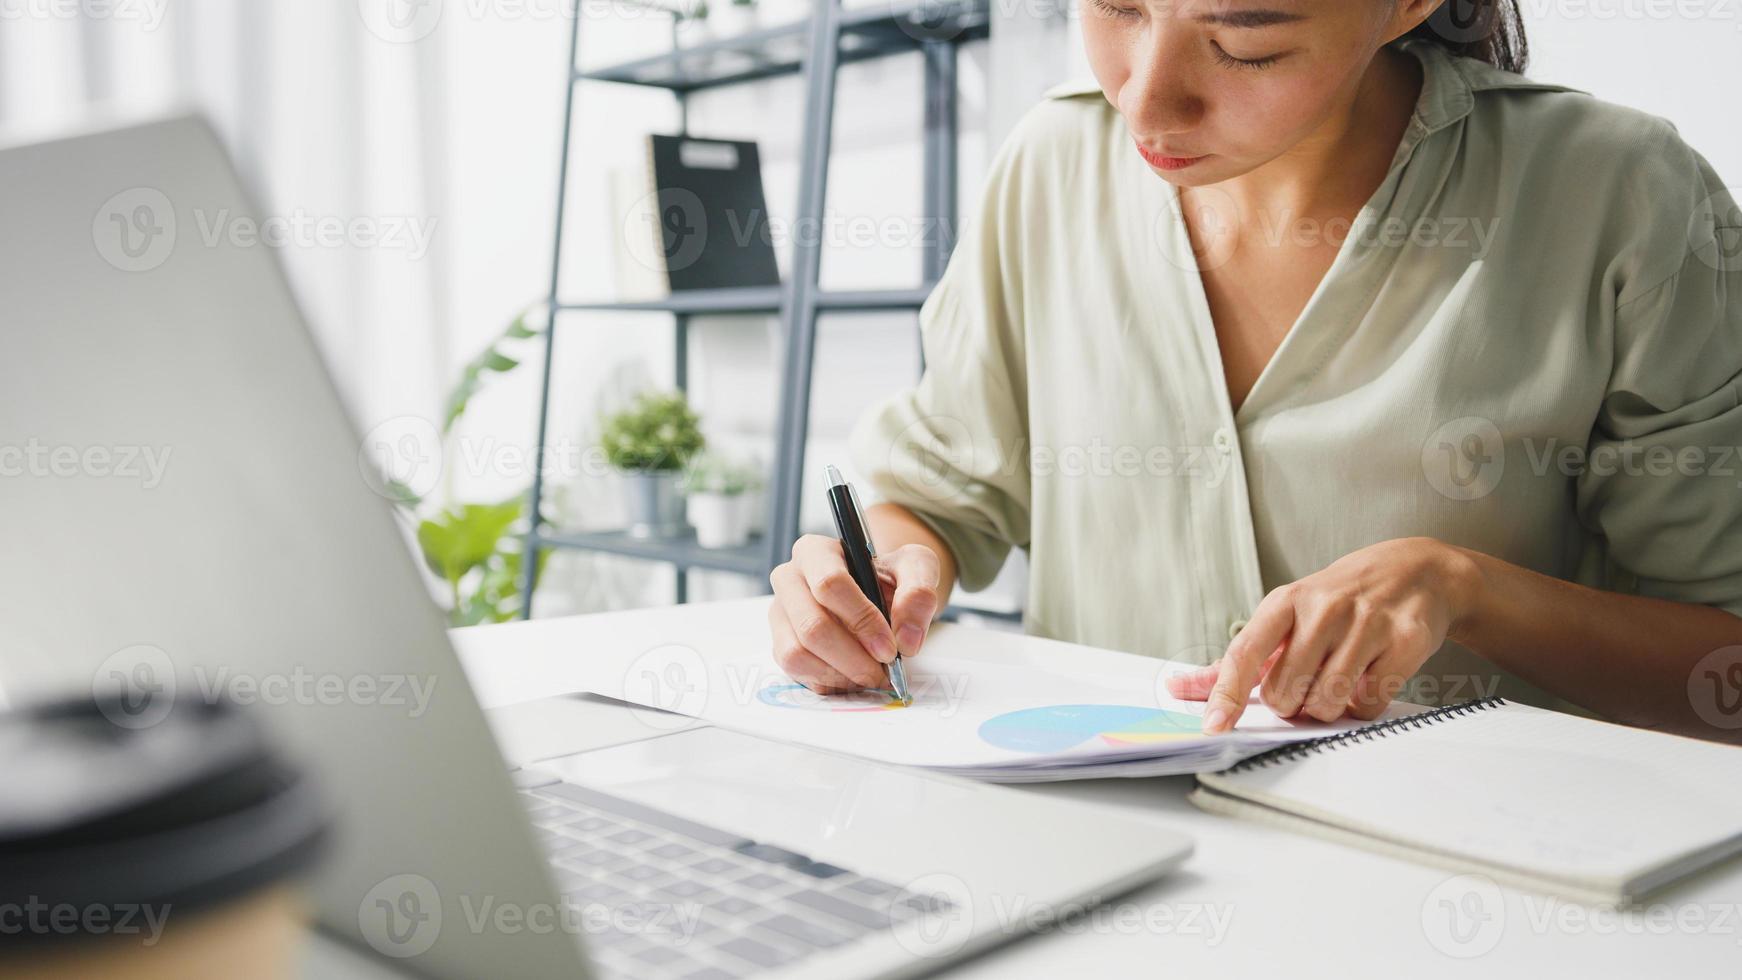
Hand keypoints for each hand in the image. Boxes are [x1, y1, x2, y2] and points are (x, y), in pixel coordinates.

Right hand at [769, 534, 941, 692]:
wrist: (878, 595)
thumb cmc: (890, 577)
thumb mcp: (916, 568)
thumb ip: (919, 592)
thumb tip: (906, 637)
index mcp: (816, 551)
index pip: (829, 584)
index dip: (862, 620)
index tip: (889, 647)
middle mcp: (789, 580)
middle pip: (812, 626)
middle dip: (853, 657)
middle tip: (883, 671)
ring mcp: (780, 615)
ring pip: (798, 654)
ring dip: (840, 674)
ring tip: (870, 675)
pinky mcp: (781, 645)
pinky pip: (797, 672)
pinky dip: (829, 682)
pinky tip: (853, 676)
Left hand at [1167, 537, 1479, 732]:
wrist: (1412, 571)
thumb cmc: (1336, 601)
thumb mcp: (1284, 616)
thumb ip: (1237, 659)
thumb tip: (1181, 687)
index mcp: (1285, 602)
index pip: (1245, 654)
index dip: (1227, 695)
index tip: (1213, 727)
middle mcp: (1323, 608)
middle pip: (1287, 692)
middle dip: (1292, 704)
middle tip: (1306, 684)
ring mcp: (1366, 622)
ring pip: (1329, 702)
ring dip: (1327, 708)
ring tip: (1336, 682)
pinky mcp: (1404, 640)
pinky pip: (1370, 703)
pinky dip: (1364, 704)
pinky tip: (1367, 678)